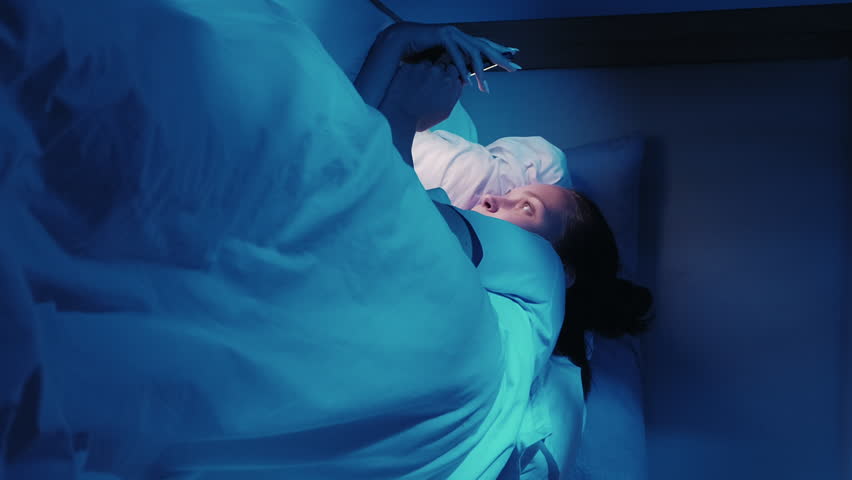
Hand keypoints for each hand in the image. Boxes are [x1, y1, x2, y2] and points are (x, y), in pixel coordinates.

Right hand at [379, 22, 519, 92]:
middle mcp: (459, 33)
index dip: (498, 49)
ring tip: (486, 89)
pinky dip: (462, 69)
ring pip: (473, 52)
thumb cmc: (417, 56)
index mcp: (460, 38)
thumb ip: (453, 70)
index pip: (484, 44)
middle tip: (515, 68)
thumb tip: (465, 82)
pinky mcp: (442, 36)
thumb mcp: (440, 64)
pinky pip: (456, 55)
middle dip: (501, 58)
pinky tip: (467, 81)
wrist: (398, 44)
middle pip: (485, 46)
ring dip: (480, 72)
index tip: (514, 54)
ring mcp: (451, 33)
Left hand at [379, 62, 463, 131]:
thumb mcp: (445, 111)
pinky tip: (406, 85)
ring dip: (424, 72)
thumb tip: (458, 82)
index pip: (454, 70)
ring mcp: (424, 68)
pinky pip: (413, 66)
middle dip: (437, 73)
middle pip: (441, 65)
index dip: (448, 75)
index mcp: (452, 84)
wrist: (400, 118)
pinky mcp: (410, 67)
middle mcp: (440, 73)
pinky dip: (410, 73)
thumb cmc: (423, 119)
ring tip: (416, 86)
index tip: (442, 81)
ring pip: (427, 64)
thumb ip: (454, 94)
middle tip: (428, 85)